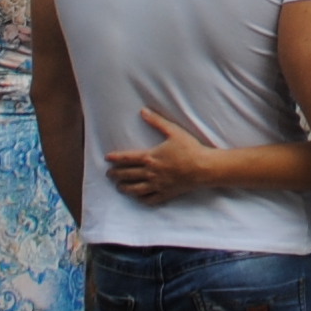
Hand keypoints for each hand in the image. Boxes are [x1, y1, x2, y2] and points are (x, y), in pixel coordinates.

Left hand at [103, 106, 233, 203]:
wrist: (203, 167)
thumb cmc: (189, 148)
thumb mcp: (173, 131)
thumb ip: (156, 121)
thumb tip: (142, 111)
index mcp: (150, 157)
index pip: (127, 158)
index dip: (115, 158)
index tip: (107, 158)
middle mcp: (150, 173)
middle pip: (128, 174)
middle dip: (116, 174)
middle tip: (108, 174)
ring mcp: (157, 185)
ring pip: (135, 189)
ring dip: (124, 188)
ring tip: (118, 187)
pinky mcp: (165, 193)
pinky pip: (149, 199)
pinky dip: (142, 199)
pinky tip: (138, 198)